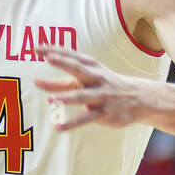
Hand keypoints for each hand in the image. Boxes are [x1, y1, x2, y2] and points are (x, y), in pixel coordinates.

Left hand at [33, 46, 149, 130]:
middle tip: (48, 57)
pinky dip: (71, 123)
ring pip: (81, 96)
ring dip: (66, 97)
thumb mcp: (84, 81)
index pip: (70, 56)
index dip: (54, 51)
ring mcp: (101, 95)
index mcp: (90, 66)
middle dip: (64, 62)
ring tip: (50, 100)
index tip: (36, 48)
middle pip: (78, 69)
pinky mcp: (104, 113)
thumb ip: (59, 83)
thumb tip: (37, 82)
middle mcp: (96, 78)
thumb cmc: (104, 86)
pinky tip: (58, 127)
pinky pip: (86, 118)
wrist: (138, 99)